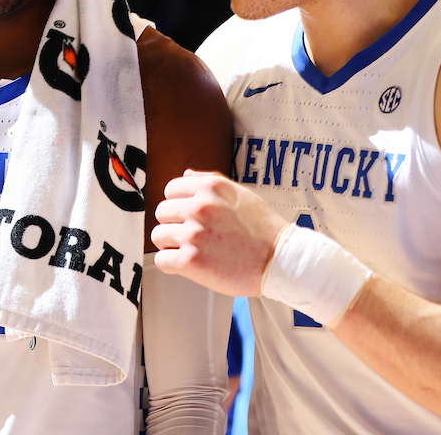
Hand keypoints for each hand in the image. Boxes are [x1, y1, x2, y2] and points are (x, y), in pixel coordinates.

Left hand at [151, 170, 286, 295]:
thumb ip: (209, 182)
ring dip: (171, 245)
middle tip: (191, 235)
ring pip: (158, 236)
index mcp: (211, 188)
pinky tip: (188, 265)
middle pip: (161, 212)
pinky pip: (162, 260)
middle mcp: (199, 207)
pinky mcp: (192, 261)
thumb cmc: (264, 230)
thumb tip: (185, 175)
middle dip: (173, 224)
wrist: (282, 261)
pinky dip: (171, 264)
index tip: (187, 216)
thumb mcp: (240, 193)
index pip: (170, 189)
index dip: (177, 204)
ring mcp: (194, 234)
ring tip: (191, 250)